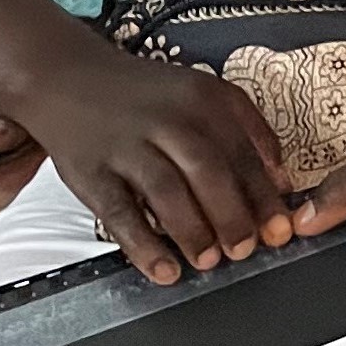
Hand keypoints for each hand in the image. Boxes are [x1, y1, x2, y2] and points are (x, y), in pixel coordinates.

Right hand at [19, 54, 295, 284]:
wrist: (64, 76)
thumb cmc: (146, 96)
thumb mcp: (205, 95)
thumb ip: (248, 132)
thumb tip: (282, 182)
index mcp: (204, 100)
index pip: (244, 154)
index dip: (265, 197)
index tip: (280, 230)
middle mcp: (166, 120)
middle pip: (208, 172)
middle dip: (232, 217)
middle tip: (245, 250)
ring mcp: (125, 145)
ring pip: (166, 192)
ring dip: (193, 232)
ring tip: (209, 260)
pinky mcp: (89, 171)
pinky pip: (119, 212)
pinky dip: (143, 245)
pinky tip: (164, 269)